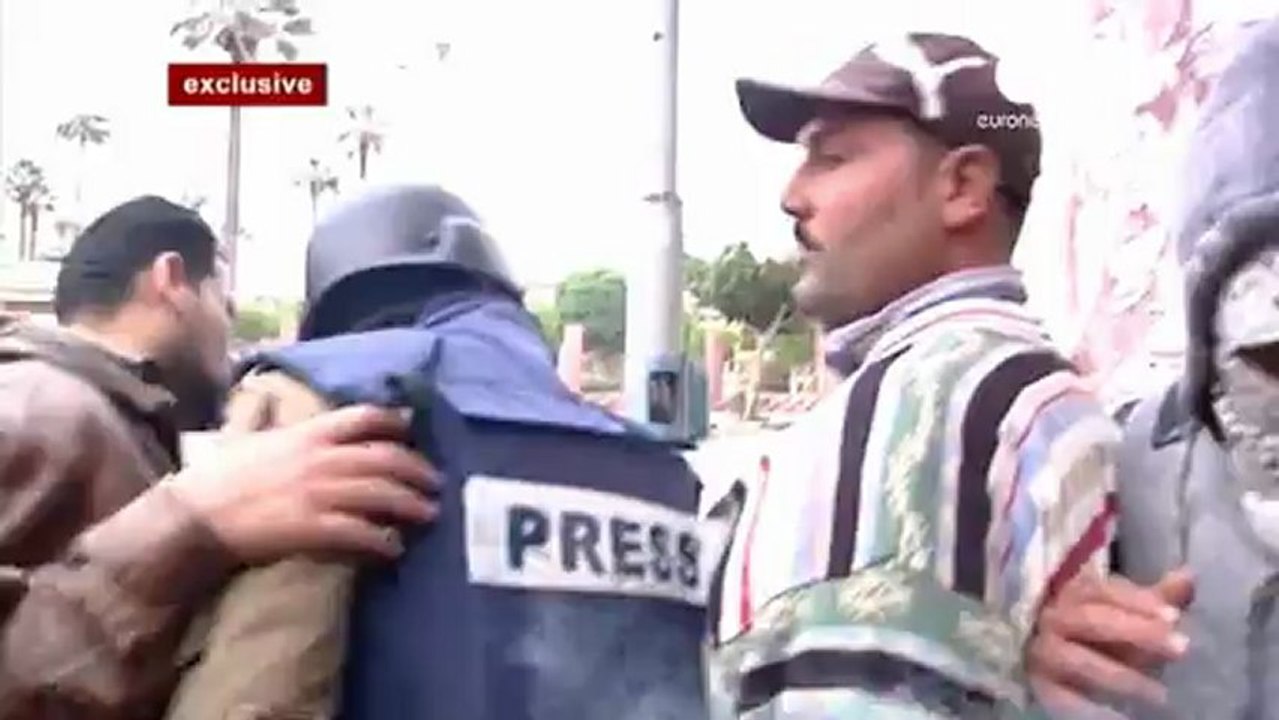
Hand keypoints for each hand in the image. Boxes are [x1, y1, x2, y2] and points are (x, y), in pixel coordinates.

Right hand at [169, 404, 438, 561]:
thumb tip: (271, 400)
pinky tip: (394, 548)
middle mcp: (321, 458)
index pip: (363, 417)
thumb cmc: (221, 475)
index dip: (394, 422)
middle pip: (386, 458)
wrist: (194, 515)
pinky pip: (360, 532)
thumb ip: (273, 420)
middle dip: (417, 470)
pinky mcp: (313, 527)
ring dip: (411, 505)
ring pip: (381, 495)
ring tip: (429, 514)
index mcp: (308, 432)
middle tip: (436, 484)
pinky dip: (383, 540)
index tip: (412, 430)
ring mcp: (319, 493)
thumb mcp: (252, 436)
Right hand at [1028, 568, 1193, 718]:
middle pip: (1090, 620)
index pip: (1101, 590)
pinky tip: (1121, 716)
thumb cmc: (1097, 636)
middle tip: (1181, 649)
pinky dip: (1088, 706)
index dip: (1137, 601)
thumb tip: (1189, 576)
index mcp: (1071, 593)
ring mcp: (1042, 653)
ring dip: (1120, 675)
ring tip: (1160, 693)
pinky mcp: (1040, 687)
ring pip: (1076, 660)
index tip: (1174, 617)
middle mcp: (1051, 618)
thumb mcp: (1125, 616)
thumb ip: (1154, 599)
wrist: (1052, 667)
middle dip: (1136, 632)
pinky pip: (1063, 697)